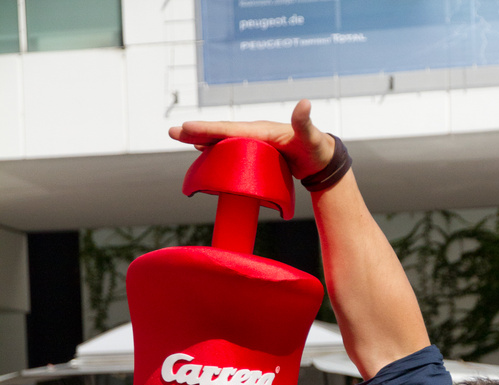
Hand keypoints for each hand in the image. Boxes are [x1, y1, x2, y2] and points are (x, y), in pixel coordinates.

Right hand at [168, 99, 333, 179]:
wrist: (320, 159)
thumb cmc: (316, 150)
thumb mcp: (311, 138)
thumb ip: (305, 123)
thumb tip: (304, 104)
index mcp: (262, 130)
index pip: (231, 129)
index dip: (209, 129)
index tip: (188, 128)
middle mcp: (254, 133)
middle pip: (221, 132)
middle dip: (196, 132)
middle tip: (172, 132)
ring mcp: (253, 141)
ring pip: (222, 139)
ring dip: (200, 139)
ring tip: (179, 138)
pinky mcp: (254, 151)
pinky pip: (229, 148)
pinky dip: (213, 149)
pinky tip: (201, 151)